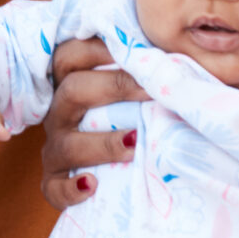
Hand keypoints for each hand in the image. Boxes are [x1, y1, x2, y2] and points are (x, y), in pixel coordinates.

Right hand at [39, 38, 147, 208]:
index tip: (136, 52)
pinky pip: (53, 187)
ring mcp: (54, 151)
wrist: (111, 180)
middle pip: (71, 90)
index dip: (98, 49)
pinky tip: (92, 185)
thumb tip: (185, 65)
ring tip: (135, 143)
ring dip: (101, 142)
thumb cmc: (128, 125)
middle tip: (152, 92)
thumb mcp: (131, 99)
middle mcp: (58, 114)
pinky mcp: (54, 184)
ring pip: (66, 144)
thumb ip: (146, 80)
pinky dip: (70, 188)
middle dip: (113, 87)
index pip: (70, 56)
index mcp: (71, 86)